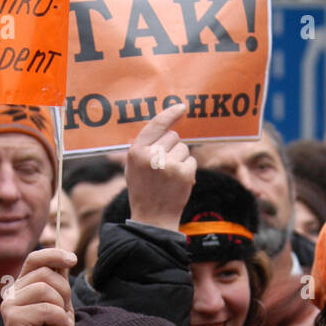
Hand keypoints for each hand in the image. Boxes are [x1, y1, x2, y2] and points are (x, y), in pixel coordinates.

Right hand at [0, 248, 75, 325]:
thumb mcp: (61, 305)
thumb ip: (60, 284)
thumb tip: (64, 260)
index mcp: (24, 286)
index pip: (35, 259)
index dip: (54, 254)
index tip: (73, 259)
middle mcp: (13, 292)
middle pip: (45, 273)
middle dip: (64, 290)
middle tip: (65, 310)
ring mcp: (10, 305)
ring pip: (45, 289)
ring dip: (61, 306)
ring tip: (60, 320)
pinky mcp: (14, 319)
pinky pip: (45, 308)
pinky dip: (59, 317)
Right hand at [126, 102, 196, 230]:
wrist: (153, 218)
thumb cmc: (143, 191)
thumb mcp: (134, 167)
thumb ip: (144, 147)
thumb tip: (163, 125)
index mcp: (136, 152)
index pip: (156, 125)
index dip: (170, 114)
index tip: (182, 107)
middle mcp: (151, 155)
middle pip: (173, 136)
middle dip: (172, 148)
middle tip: (164, 168)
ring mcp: (168, 164)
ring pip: (184, 148)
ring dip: (180, 160)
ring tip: (169, 177)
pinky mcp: (183, 173)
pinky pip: (191, 160)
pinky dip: (188, 170)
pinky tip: (178, 182)